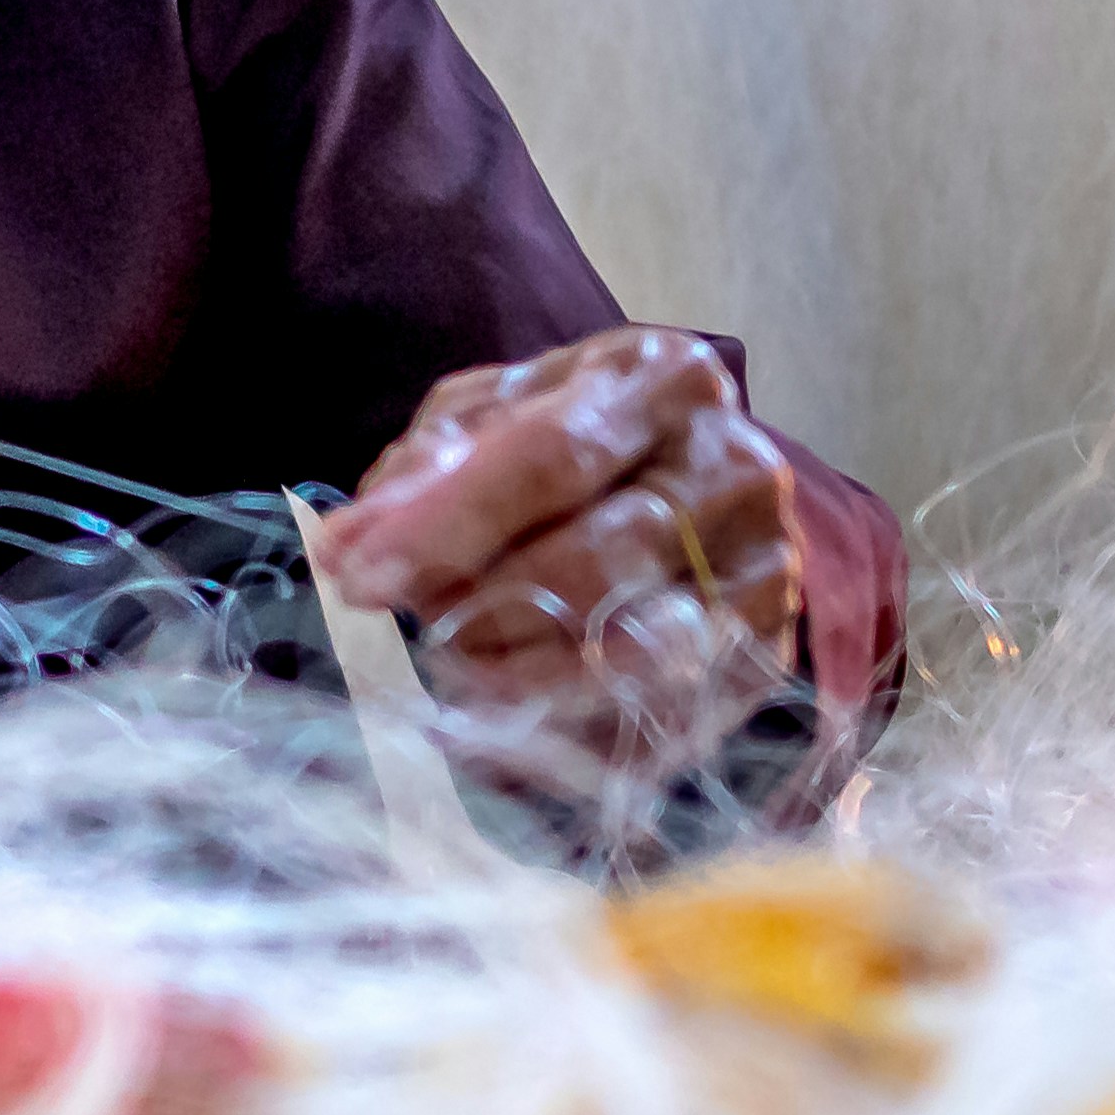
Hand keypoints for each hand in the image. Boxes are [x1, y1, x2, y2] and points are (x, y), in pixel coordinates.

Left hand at [303, 327, 810, 821]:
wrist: (692, 485)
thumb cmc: (570, 440)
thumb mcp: (489, 419)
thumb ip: (422, 472)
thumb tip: (345, 547)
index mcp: (662, 380)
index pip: (549, 457)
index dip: (446, 525)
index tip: (358, 578)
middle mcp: (735, 465)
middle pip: (598, 559)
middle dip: (483, 608)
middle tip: (417, 632)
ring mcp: (767, 563)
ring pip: (637, 649)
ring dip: (522, 679)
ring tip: (458, 672)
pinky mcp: (768, 650)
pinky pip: (664, 713)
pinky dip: (576, 734)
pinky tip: (515, 729)